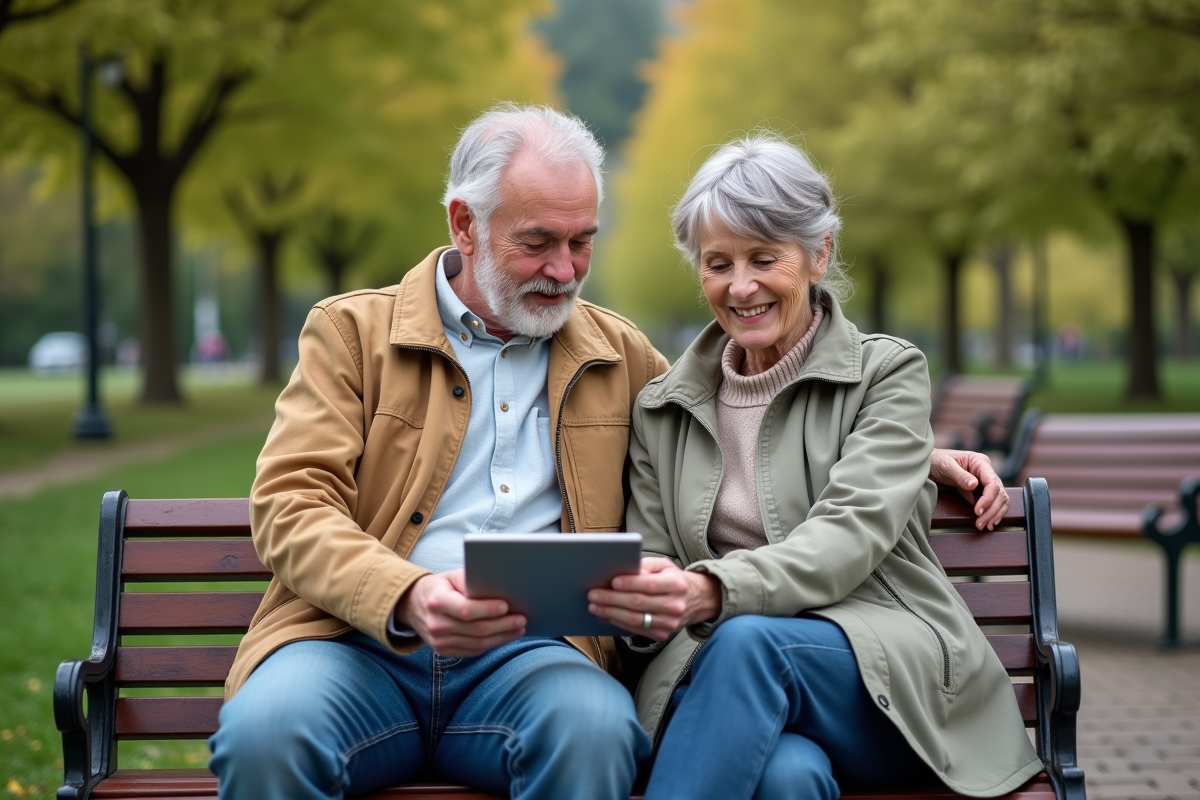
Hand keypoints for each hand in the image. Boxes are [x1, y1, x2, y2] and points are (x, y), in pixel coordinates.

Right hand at [394, 570, 525, 655]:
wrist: (413, 605)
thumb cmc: (441, 587)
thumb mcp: (452, 576)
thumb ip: (471, 581)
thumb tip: (499, 588)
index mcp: (437, 602)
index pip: (466, 610)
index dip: (488, 609)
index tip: (507, 606)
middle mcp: (436, 624)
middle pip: (476, 629)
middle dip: (503, 625)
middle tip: (521, 619)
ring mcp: (439, 641)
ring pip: (478, 643)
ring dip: (502, 637)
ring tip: (519, 628)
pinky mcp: (444, 651)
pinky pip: (473, 650)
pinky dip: (492, 644)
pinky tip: (505, 636)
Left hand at [587, 557, 721, 640]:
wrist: (697, 600)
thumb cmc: (674, 579)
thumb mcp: (664, 566)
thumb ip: (645, 566)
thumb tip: (623, 570)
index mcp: (676, 584)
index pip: (648, 585)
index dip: (629, 584)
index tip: (612, 581)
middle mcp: (675, 605)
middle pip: (638, 604)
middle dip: (612, 599)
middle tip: (593, 595)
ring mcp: (669, 623)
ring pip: (634, 620)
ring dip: (610, 613)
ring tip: (594, 606)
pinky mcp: (662, 635)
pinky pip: (636, 630)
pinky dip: (618, 623)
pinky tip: (605, 616)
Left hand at [929, 448, 1008, 530]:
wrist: (931, 463)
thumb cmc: (938, 461)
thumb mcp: (946, 466)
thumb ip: (960, 475)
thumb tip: (974, 485)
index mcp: (980, 462)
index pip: (992, 482)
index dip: (988, 499)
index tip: (978, 511)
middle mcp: (986, 471)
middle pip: (999, 493)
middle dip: (991, 510)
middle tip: (980, 524)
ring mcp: (985, 481)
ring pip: (999, 499)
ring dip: (994, 514)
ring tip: (984, 525)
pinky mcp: (981, 490)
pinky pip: (993, 502)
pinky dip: (992, 513)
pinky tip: (989, 522)